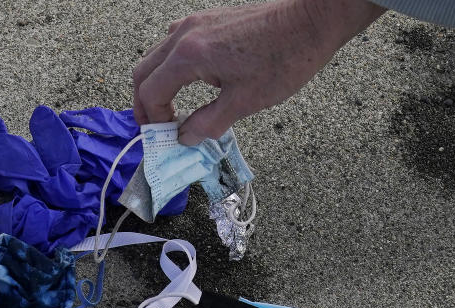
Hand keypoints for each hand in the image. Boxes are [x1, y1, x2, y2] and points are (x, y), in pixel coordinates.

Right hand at [132, 0, 385, 144]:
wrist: (311, 21)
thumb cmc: (284, 59)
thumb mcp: (244, 102)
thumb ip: (208, 123)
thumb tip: (185, 138)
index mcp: (189, 55)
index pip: (151, 92)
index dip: (153, 121)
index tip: (164, 140)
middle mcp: (184, 34)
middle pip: (143, 72)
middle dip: (146, 105)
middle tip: (158, 130)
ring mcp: (195, 24)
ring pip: (157, 58)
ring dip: (158, 87)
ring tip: (173, 113)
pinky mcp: (208, 21)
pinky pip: (175, 46)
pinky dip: (172, 70)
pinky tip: (192, 86)